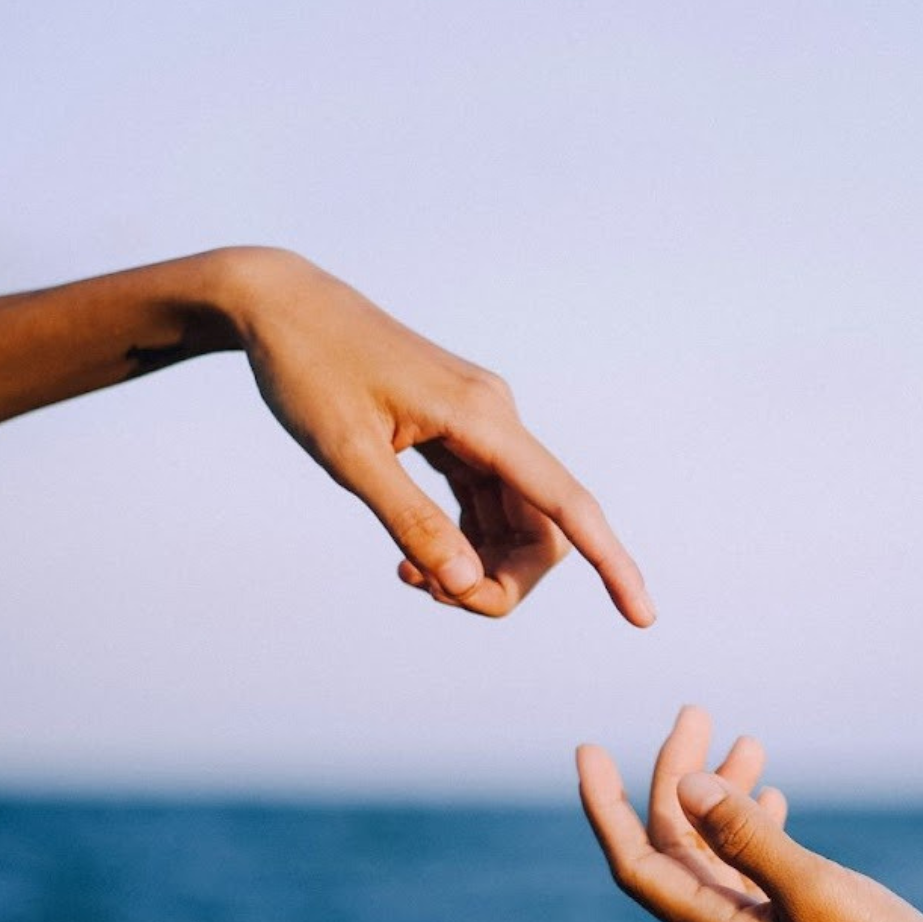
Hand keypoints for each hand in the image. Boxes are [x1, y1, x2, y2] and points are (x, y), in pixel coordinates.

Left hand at [221, 249, 653, 624]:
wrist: (280, 304)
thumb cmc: (307, 371)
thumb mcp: (349, 455)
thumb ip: (409, 520)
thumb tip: (463, 582)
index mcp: (482, 418)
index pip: (566, 503)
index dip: (611, 564)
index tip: (643, 618)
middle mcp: (496, 417)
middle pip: (542, 527)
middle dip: (503, 579)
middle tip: (434, 597)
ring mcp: (480, 423)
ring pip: (514, 519)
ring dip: (478, 565)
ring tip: (411, 579)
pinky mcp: (458, 430)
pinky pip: (485, 500)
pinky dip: (462, 540)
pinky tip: (415, 560)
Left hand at [576, 707, 922, 921]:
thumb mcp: (813, 888)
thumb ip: (748, 836)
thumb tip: (687, 787)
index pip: (637, 864)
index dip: (607, 807)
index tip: (587, 749)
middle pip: (677, 848)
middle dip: (679, 778)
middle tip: (696, 713)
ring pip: (717, 855)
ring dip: (724, 795)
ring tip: (747, 740)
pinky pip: (752, 873)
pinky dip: (755, 827)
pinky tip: (772, 794)